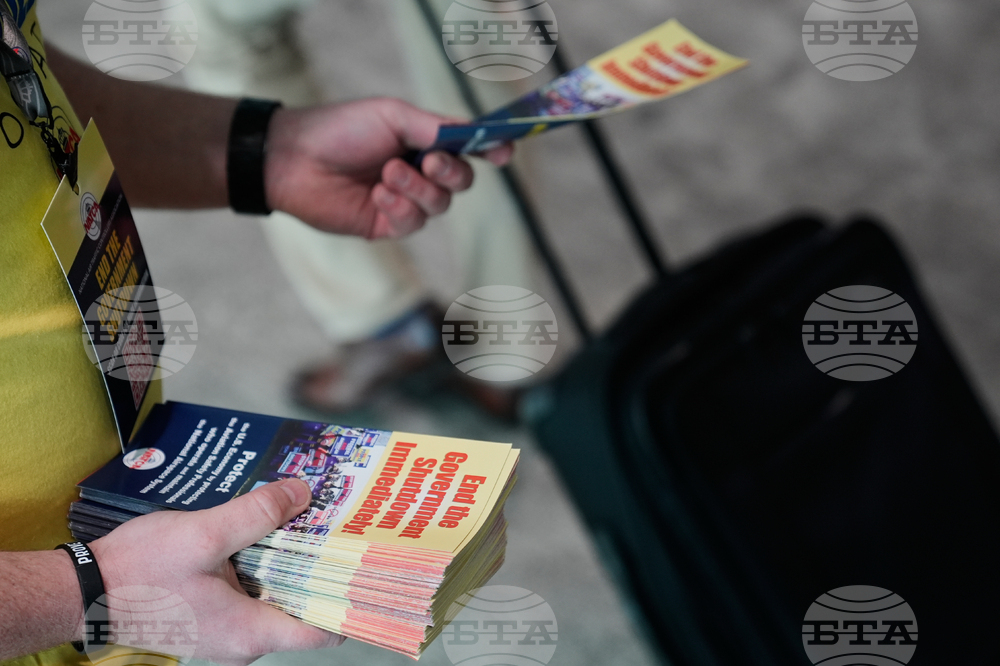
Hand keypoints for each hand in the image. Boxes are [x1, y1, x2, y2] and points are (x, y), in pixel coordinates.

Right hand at [91, 479, 341, 665]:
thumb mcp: (204, 534)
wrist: (79, 590)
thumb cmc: (139, 571)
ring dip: (290, 560)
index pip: (323, 630)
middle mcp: (244, 640)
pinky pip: (250, 591)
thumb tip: (304, 493)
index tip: (366, 563)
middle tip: (341, 525)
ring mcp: (225, 629)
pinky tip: (266, 529)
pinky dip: (263, 563)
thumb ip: (257, 514)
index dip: (349, 600)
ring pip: (275, 595)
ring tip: (309, 517)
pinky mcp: (210, 615)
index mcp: (250, 632)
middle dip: (322, 567)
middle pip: (302, 606)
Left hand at [264, 97, 512, 238]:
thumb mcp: (391, 116)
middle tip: (429, 160)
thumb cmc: (339, 129)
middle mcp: (419, 171)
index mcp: (422, 140)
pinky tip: (377, 194)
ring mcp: (405, 200)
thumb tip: (469, 134)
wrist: (295, 160)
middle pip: (462, 181)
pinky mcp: (387, 225)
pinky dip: (400, 206)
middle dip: (451, 172)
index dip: (490, 150)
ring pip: (440, 205)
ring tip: (387, 173)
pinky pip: (414, 222)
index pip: (467, 147)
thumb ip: (432, 126)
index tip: (504, 151)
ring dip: (417, 188)